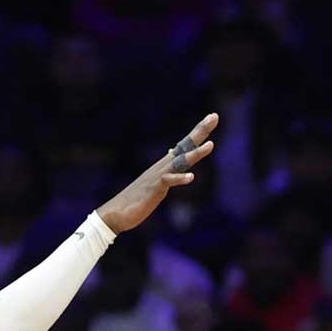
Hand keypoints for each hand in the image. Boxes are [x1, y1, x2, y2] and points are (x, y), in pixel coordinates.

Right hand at [96, 113, 217, 232]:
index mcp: (166, 164)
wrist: (116, 213)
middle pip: (185, 146)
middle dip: (200, 131)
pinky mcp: (154, 188)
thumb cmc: (137, 198)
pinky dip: (179, 179)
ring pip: (180, 162)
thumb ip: (168, 166)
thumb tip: (173, 151)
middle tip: (214, 116)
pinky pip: (168, 181)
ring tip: (211, 145)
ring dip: (195, 153)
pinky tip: (191, 178)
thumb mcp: (158, 179)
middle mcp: (163, 165)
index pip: (186, 144)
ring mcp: (158, 175)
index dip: (200, 131)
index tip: (213, 116)